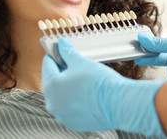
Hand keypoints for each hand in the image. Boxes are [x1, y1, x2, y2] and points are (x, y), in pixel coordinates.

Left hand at [42, 37, 166, 137]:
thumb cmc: (99, 83)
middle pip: (52, 81)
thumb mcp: (81, 62)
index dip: (55, 55)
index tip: (61, 50)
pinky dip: (74, 99)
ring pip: (60, 95)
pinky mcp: (73, 123)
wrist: (119, 105)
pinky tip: (85, 93)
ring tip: (82, 78)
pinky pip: (69, 107)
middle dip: (61, 71)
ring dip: (67, 86)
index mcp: (51, 86)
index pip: (47, 64)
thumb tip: (61, 43)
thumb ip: (67, 52)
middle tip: (74, 63)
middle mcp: (52, 103)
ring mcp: (62, 115)